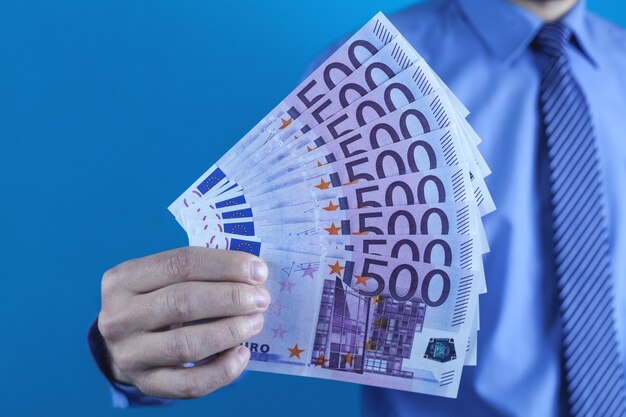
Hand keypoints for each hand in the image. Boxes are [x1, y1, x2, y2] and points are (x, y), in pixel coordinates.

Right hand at [97, 247, 269, 398]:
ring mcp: (129, 354)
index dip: (225, 265)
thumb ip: (200, 271)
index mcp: (124, 278)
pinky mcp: (146, 384)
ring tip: (255, 322)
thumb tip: (253, 273)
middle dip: (231, 298)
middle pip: (183, 301)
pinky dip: (222, 371)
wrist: (124, 343)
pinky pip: (190, 384)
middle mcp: (119, 316)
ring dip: (230, 331)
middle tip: (261, 298)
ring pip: (186, 344)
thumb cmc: (157, 300)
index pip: (181, 263)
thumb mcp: (162, 278)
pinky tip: (242, 354)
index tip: (258, 271)